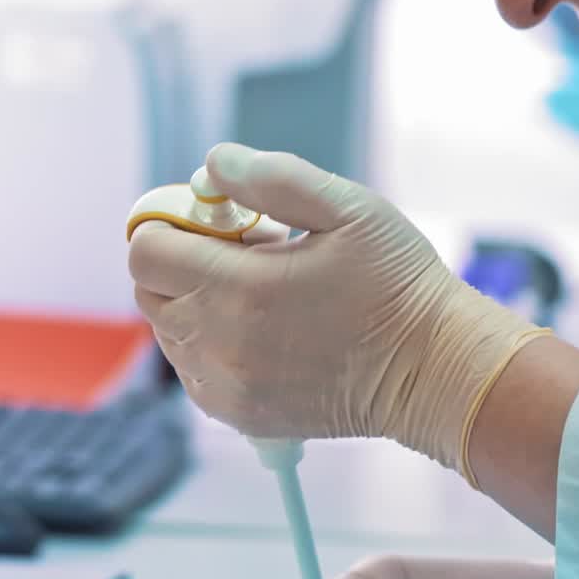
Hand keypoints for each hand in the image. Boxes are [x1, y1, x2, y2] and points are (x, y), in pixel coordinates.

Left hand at [127, 143, 544, 471]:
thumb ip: (271, 178)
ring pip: (167, 330)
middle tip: (242, 250)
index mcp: (240, 288)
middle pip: (148, 289)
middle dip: (180, 260)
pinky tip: (259, 329)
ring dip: (194, 302)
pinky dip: (208, 343)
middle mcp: (220, 344)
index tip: (214, 219)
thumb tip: (211, 165)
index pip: (146, 251)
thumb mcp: (347, 208)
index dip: (172, 224)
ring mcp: (225, 386)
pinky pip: (191, 369)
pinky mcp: (238, 414)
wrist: (433, 371)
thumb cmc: (395, 283)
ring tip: (259, 291)